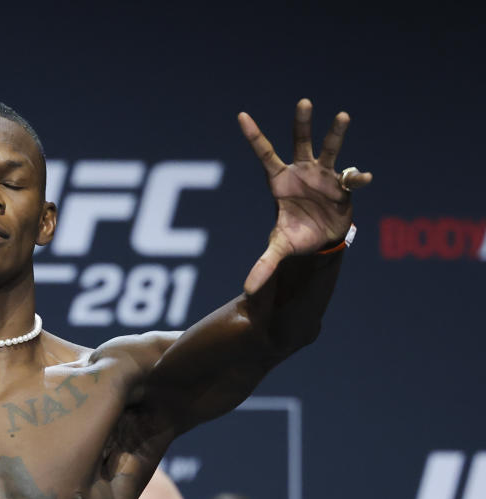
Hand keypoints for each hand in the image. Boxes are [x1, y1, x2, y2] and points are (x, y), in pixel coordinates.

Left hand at [240, 99, 372, 293]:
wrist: (321, 240)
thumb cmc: (296, 236)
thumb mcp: (279, 248)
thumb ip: (264, 264)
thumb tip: (247, 290)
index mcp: (279, 181)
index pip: (264, 154)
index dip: (254, 136)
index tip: (241, 115)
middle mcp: (302, 172)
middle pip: (300, 143)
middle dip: (302, 123)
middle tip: (303, 102)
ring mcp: (324, 176)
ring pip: (330, 150)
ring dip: (336, 134)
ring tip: (342, 115)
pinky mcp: (343, 185)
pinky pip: (351, 177)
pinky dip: (357, 177)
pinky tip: (363, 178)